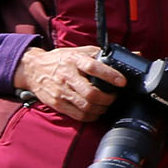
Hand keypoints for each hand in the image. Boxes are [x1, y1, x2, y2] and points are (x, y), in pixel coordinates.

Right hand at [12, 43, 126, 121]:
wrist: (33, 69)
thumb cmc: (62, 59)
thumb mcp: (81, 51)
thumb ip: (104, 54)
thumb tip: (133, 55)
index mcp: (75, 60)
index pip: (93, 67)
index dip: (110, 75)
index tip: (122, 82)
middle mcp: (67, 75)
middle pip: (91, 93)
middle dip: (108, 99)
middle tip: (114, 97)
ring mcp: (61, 91)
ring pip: (86, 107)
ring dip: (101, 109)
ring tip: (106, 104)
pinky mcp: (57, 103)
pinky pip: (78, 115)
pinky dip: (91, 116)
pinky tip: (96, 111)